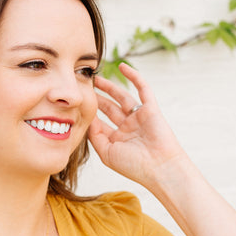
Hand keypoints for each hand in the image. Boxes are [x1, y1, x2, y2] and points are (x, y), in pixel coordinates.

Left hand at [87, 63, 187, 188]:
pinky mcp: (151, 108)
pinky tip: (123, 66)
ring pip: (122, 97)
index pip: (100, 123)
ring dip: (110, 87)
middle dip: (98, 98)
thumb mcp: (107, 153)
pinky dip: (134, 76)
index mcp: (118, 139)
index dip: (89, 113)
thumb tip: (87, 117)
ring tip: (96, 78)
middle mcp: (128, 127)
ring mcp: (139, 117)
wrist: (159, 168)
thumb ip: (95, 136)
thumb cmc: (134, 166)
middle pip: (110, 108)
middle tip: (84, 86)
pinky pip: (142, 88)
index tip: (76, 104)